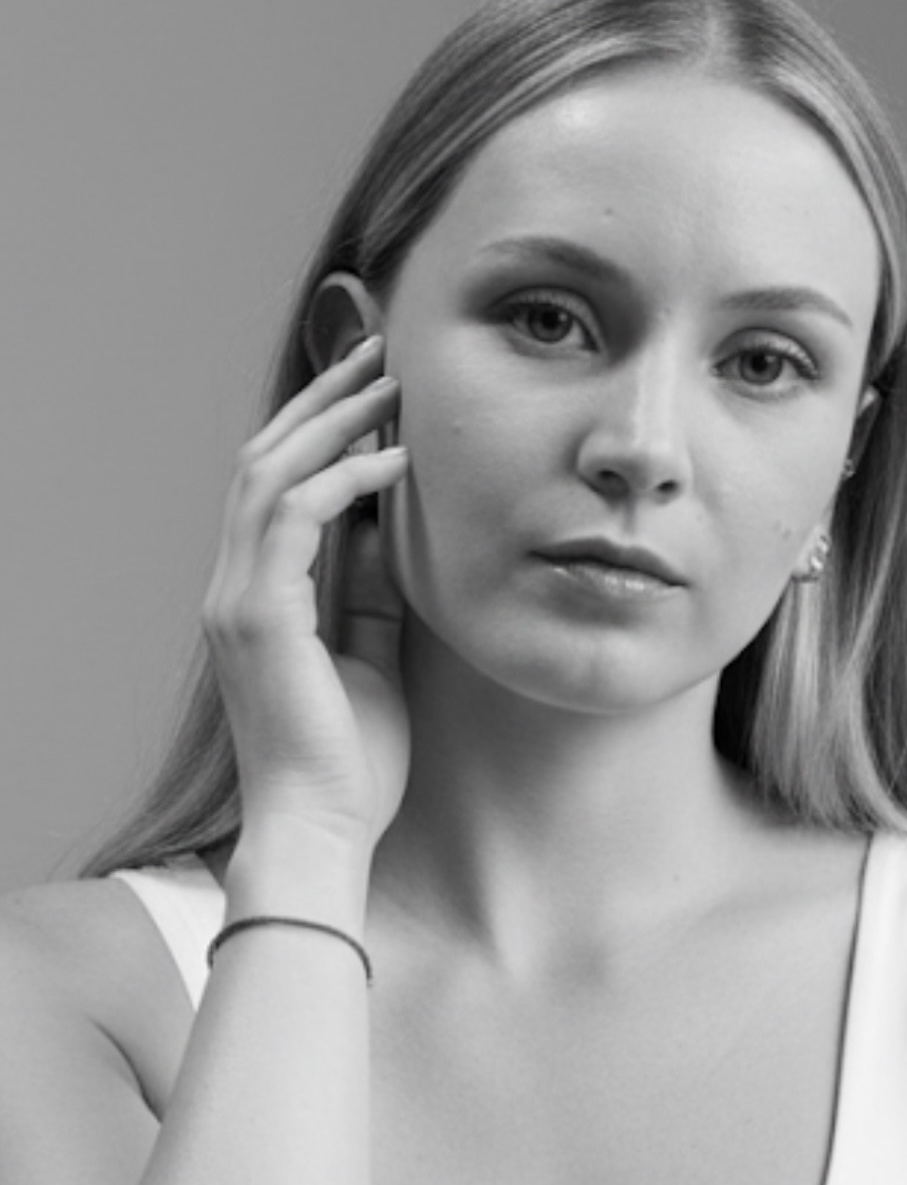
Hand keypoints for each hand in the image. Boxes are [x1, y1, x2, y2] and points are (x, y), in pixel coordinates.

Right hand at [202, 335, 409, 851]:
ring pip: (270, 473)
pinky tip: (395, 462)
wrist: (323, 829)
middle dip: (322, 401)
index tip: (377, 391)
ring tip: (391, 386)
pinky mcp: (259, 615)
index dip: (320, 431)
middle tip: (380, 355)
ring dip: (332, 421)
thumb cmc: (351, 760)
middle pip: (264, 460)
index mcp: (255, 598)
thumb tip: (396, 531)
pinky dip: (345, 479)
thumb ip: (370, 593)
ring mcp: (237, 600)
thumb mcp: (371, 656)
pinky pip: (296, 516)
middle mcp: (233, 588)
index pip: (275, 488)